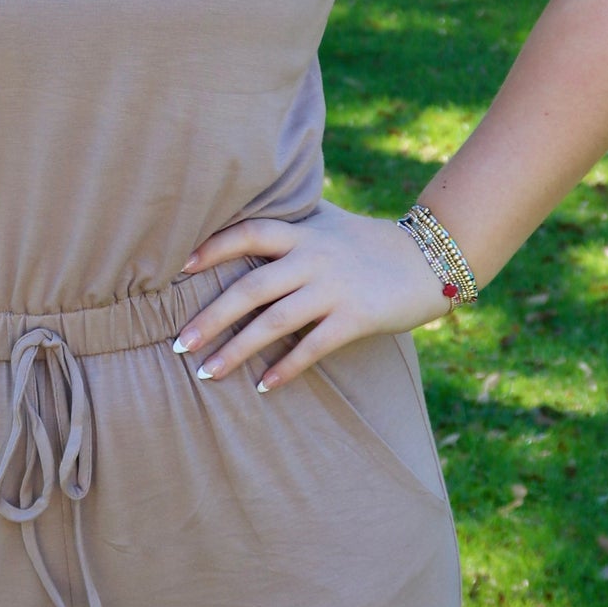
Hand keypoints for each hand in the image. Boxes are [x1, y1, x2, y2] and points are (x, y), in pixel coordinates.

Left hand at [175, 205, 451, 391]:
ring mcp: (334, 288)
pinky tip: (263, 387)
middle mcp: (313, 258)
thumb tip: (241, 219)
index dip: (212, 247)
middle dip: (211, 318)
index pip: (248, 233)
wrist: (429, 258)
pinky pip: (313, 346)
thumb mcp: (327, 223)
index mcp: (302, 233)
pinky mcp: (356, 317)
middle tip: (178, 344)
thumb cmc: (367, 243)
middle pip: (250, 287)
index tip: (178, 268)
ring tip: (207, 373)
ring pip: (275, 322)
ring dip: (237, 350)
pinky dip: (286, 368)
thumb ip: (289, 225)